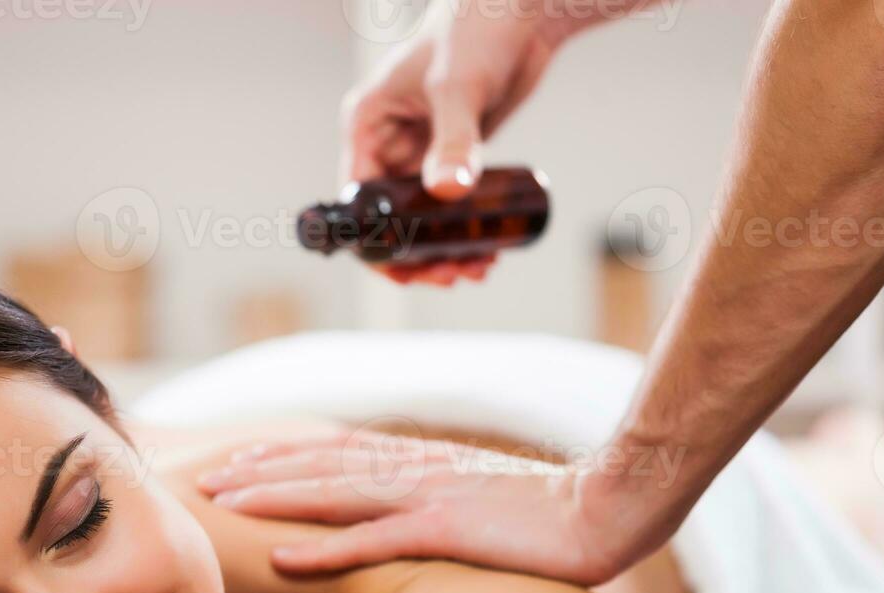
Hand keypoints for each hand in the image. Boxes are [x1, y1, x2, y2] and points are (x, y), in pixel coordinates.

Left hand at [197, 430, 638, 585]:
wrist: (613, 506)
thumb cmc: (554, 510)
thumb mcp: (483, 497)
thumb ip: (440, 499)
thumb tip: (407, 514)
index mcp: (423, 460)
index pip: (336, 451)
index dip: (282, 455)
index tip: (237, 462)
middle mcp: (416, 468)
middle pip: (319, 463)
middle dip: (257, 469)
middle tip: (204, 479)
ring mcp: (430, 495)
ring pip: (332, 490)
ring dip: (272, 495)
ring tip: (223, 503)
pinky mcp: (449, 528)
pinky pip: (374, 539)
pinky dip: (324, 549)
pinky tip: (283, 558)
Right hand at [342, 1, 566, 285]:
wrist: (525, 8)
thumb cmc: (478, 28)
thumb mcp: (458, 90)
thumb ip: (454, 141)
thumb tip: (449, 192)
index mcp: (367, 125)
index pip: (358, 200)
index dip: (377, 244)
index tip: (407, 271)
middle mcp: (387, 141)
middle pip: (390, 218)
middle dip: (417, 253)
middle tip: (451, 275)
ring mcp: (420, 148)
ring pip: (421, 217)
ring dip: (442, 248)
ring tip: (476, 268)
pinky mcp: (452, 150)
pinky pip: (449, 204)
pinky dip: (461, 230)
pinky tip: (485, 248)